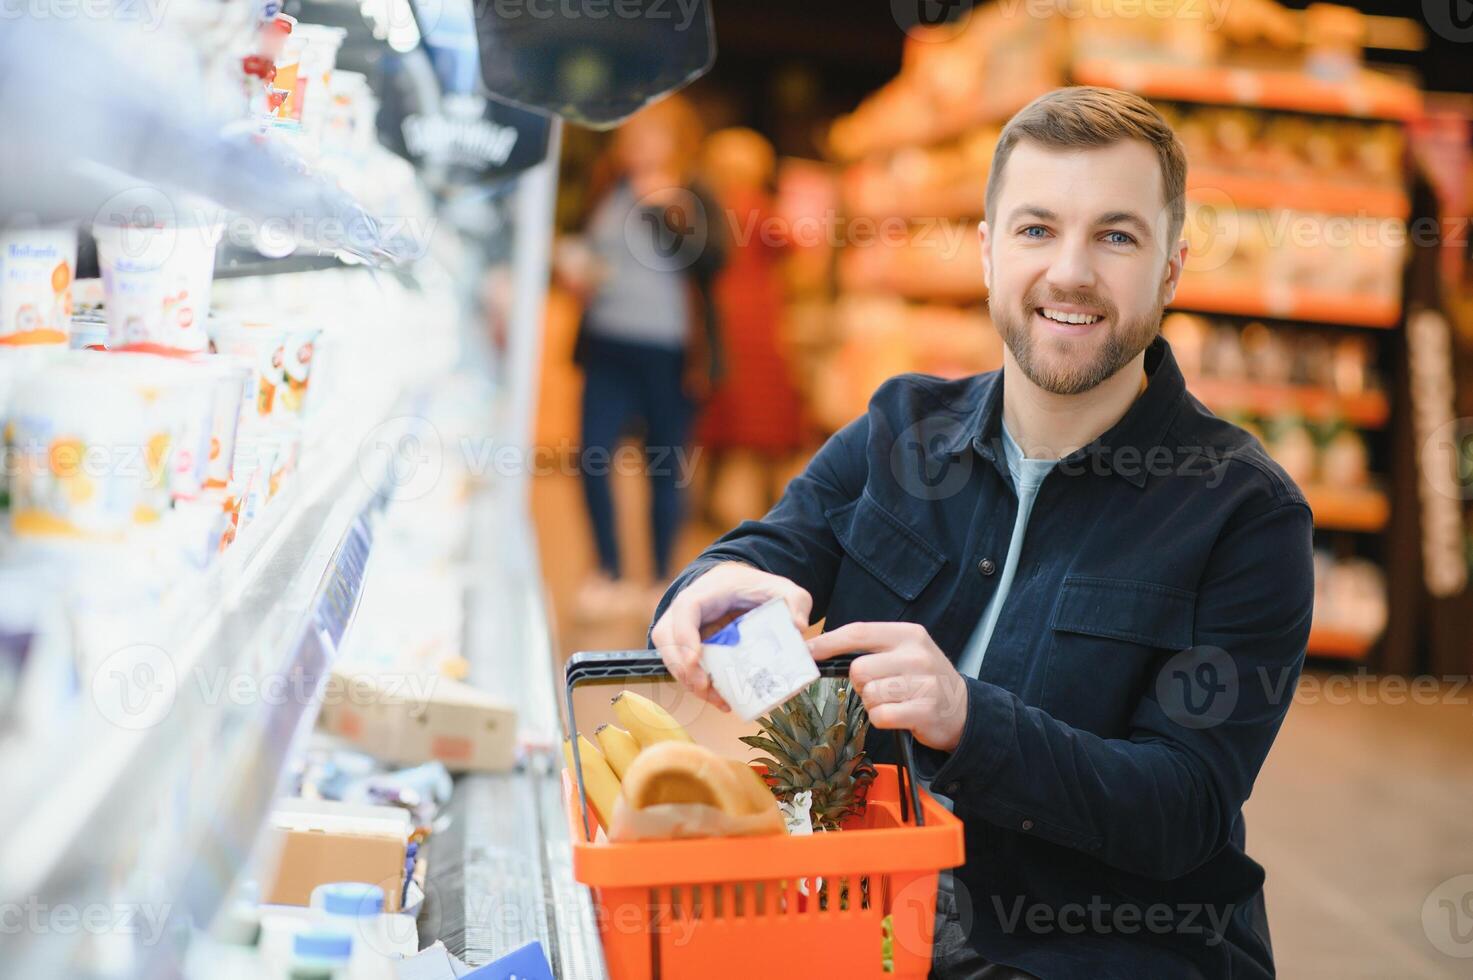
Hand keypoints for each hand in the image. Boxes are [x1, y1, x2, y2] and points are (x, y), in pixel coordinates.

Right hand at [650, 562, 812, 712]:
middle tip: (705, 688)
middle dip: (682, 666)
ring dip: (688, 680)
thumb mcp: (782, 589)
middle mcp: (685, 608)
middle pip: (667, 637)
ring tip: (718, 699)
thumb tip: (798, 626)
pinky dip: (695, 684)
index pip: (686, 609)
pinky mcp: (684, 644)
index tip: (696, 659)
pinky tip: (719, 699)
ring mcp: (680, 627)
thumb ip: (796, 601)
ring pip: (670, 655)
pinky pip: (680, 665)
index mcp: (706, 591)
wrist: (736, 585)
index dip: (684, 634)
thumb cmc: (755, 587)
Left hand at [807, 622, 968, 752]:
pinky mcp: (924, 711)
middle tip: (879, 688)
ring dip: (873, 704)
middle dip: (861, 684)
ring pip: (869, 694)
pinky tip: (899, 716)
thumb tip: (820, 651)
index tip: (807, 651)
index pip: (859, 632)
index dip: (828, 642)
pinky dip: (882, 719)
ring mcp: (923, 683)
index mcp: (908, 634)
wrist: (962, 709)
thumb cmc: (922, 679)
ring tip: (894, 701)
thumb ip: (871, 649)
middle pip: (859, 669)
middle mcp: (917, 655)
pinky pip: (881, 716)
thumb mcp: (904, 652)